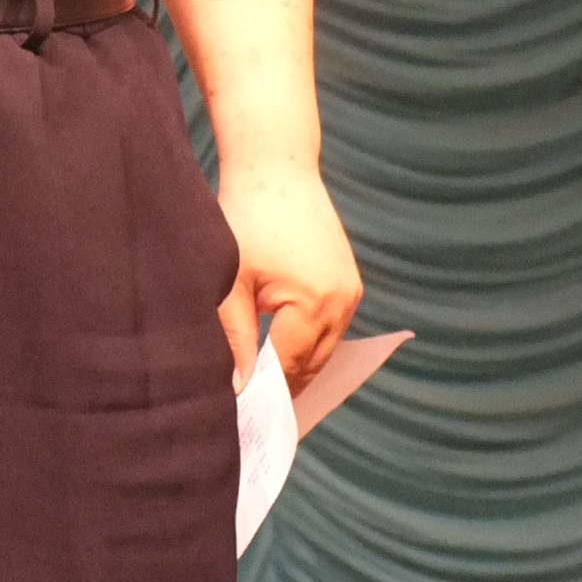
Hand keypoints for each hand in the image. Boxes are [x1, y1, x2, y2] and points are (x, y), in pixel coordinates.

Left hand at [215, 161, 361, 391]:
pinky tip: (279, 352)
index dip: (264, 391)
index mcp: (315, 303)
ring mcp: (351, 292)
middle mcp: (343, 303)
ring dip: (296, 366)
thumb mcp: (231, 279)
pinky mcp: (349, 282)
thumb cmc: (245, 218)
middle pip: (311, 364)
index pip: (288, 367)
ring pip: (323, 349)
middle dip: (282, 388)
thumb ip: (234, 336)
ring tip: (262, 388)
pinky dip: (307, 341)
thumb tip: (236, 388)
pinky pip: (329, 327)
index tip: (240, 413)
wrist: (277, 168)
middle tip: (251, 412)